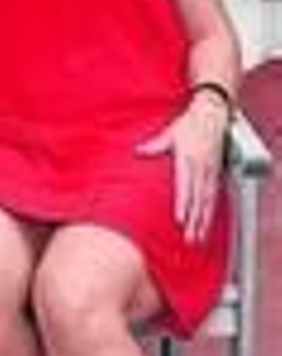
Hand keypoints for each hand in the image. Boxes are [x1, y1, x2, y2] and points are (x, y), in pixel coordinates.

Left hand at [136, 95, 227, 241]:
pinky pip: (214, 196)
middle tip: (189, 239)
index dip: (183, 204)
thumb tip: (138, 152)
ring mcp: (211, 172)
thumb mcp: (170, 133)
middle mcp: (201, 168)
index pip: (185, 186)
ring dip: (203, 221)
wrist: (211, 116)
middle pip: (198, 200)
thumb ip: (155, 145)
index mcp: (188, 159)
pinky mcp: (217, 173)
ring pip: (208, 202)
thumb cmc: (188, 125)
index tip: (180, 220)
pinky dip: (211, 211)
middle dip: (194, 220)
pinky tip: (206, 223)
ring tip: (197, 237)